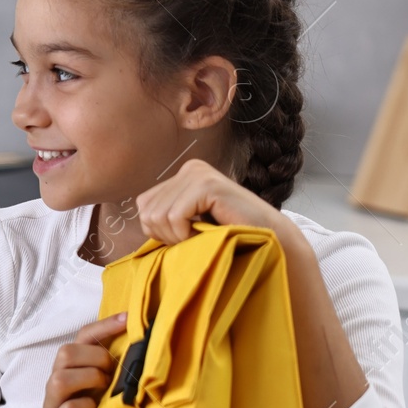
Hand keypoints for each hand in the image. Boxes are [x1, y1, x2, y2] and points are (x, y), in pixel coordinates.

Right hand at [43, 313, 125, 407]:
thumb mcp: (103, 387)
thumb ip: (113, 369)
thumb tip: (143, 348)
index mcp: (71, 366)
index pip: (82, 336)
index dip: (104, 326)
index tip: (129, 319)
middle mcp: (56, 379)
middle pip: (66, 352)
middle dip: (96, 358)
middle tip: (112, 372)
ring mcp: (53, 401)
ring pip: (61, 378)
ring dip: (90, 380)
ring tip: (104, 390)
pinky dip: (86, 407)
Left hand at [135, 159, 291, 244]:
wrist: (268, 237)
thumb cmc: (227, 234)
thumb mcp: (190, 221)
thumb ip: (165, 216)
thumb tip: (139, 219)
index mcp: (182, 175)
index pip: (143, 205)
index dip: (157, 230)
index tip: (183, 236)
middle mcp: (189, 169)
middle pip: (148, 211)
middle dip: (166, 235)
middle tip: (193, 238)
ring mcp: (198, 173)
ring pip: (158, 215)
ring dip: (177, 236)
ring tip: (200, 235)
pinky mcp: (207, 184)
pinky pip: (174, 216)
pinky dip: (185, 233)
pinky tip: (205, 232)